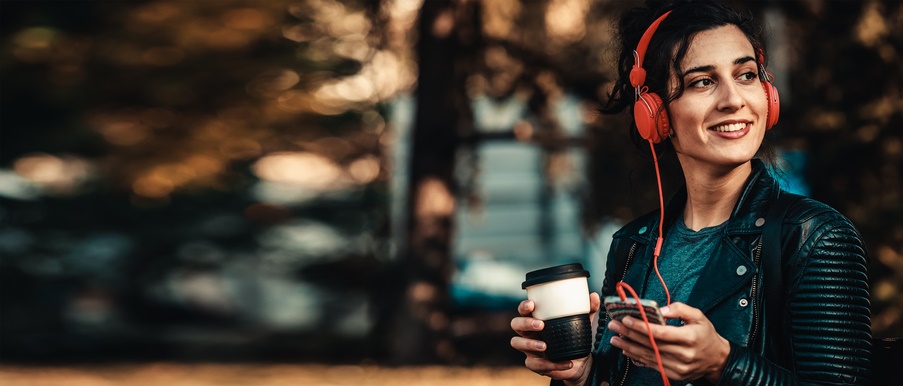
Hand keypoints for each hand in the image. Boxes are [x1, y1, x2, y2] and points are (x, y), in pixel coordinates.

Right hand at [510, 292, 599, 384]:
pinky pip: (536, 364)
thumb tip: (593, 296)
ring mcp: (530, 348)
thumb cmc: (574, 339)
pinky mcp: (535, 364)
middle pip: (515, 324)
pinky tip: (566, 363)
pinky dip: (552, 364)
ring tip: (544, 346)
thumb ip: (587, 310)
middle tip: (540, 324)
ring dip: (530, 343)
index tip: (532, 304)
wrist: (579, 363)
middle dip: (525, 323)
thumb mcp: (582, 324)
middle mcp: (529, 332)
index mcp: (537, 319)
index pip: (524, 310)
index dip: (524, 306)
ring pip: (517, 343)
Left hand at [608, 302, 729, 382]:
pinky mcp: (673, 374)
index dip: (642, 326)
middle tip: (614, 325)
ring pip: (648, 356)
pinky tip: (626, 349)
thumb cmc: (706, 335)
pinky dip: (637, 357)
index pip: (661, 332)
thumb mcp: (698, 316)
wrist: (717, 359)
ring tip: (615, 338)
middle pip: (651, 344)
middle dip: (629, 334)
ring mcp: (678, 367)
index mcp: (690, 338)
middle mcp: (684, 354)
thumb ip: (680, 309)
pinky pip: (652, 364)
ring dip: (629, 346)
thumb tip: (661, 309)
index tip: (626, 319)